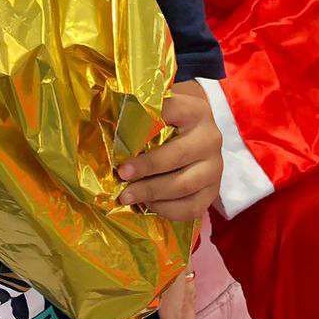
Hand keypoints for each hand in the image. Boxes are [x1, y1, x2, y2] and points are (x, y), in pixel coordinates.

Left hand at [116, 81, 222, 219]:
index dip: (145, 123)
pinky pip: (192, 208)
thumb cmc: (168, 122)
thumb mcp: (158, 109)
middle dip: (146, 166)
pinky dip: (166, 209)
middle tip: (121, 173)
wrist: (196, 136)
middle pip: (178, 155)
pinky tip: (147, 205)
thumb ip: (137, 112)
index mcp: (194, 111)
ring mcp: (214, 167)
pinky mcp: (213, 192)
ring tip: (126, 195)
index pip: (171, 112)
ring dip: (151, 192)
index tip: (121, 136)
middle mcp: (209, 138)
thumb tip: (104, 120)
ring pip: (184, 185)